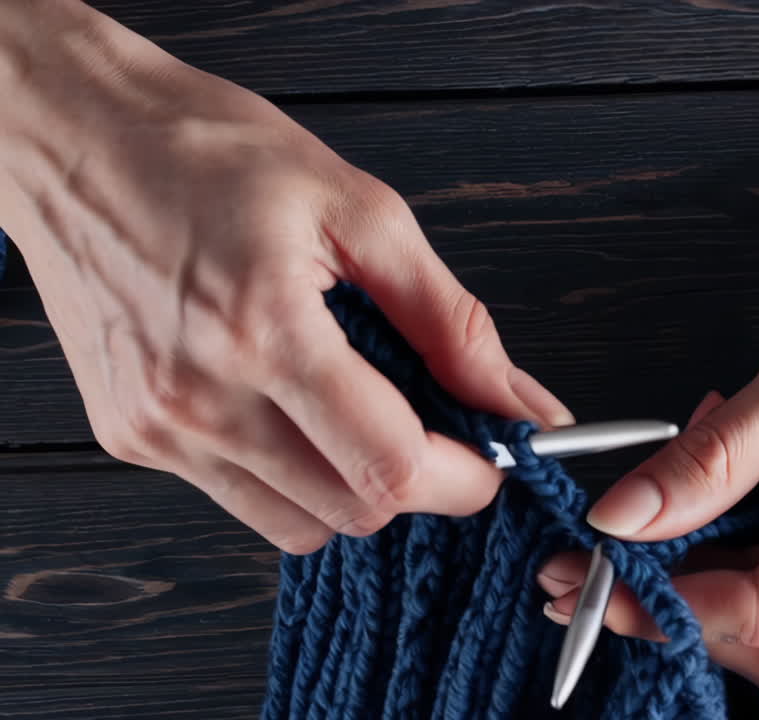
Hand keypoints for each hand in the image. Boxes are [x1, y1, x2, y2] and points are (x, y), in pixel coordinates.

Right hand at [0, 4, 570, 553]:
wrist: (76, 137)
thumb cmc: (209, 152)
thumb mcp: (361, 211)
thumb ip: (451, 321)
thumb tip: (518, 399)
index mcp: (264, 331)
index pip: (389, 468)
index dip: (464, 478)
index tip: (491, 456)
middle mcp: (199, 398)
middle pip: (350, 511)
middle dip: (416, 481)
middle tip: (436, 424)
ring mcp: (157, 427)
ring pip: (297, 525)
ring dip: (353, 486)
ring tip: (360, 409)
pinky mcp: (129, 437)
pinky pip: (241, 498)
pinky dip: (292, 476)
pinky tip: (294, 408)